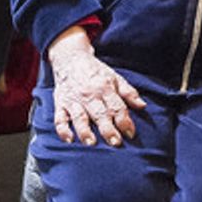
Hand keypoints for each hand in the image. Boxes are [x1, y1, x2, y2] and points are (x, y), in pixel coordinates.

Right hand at [47, 25, 145, 145]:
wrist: (70, 58)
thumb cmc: (95, 71)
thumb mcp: (115, 77)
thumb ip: (128, 92)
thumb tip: (142, 106)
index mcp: (105, 88)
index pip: (116, 107)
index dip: (124, 121)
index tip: (131, 134)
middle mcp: (89, 95)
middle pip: (99, 114)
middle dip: (108, 129)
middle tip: (115, 143)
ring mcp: (74, 100)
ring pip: (79, 117)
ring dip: (85, 131)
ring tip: (91, 143)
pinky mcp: (60, 104)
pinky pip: (59, 119)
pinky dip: (63, 130)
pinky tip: (69, 140)